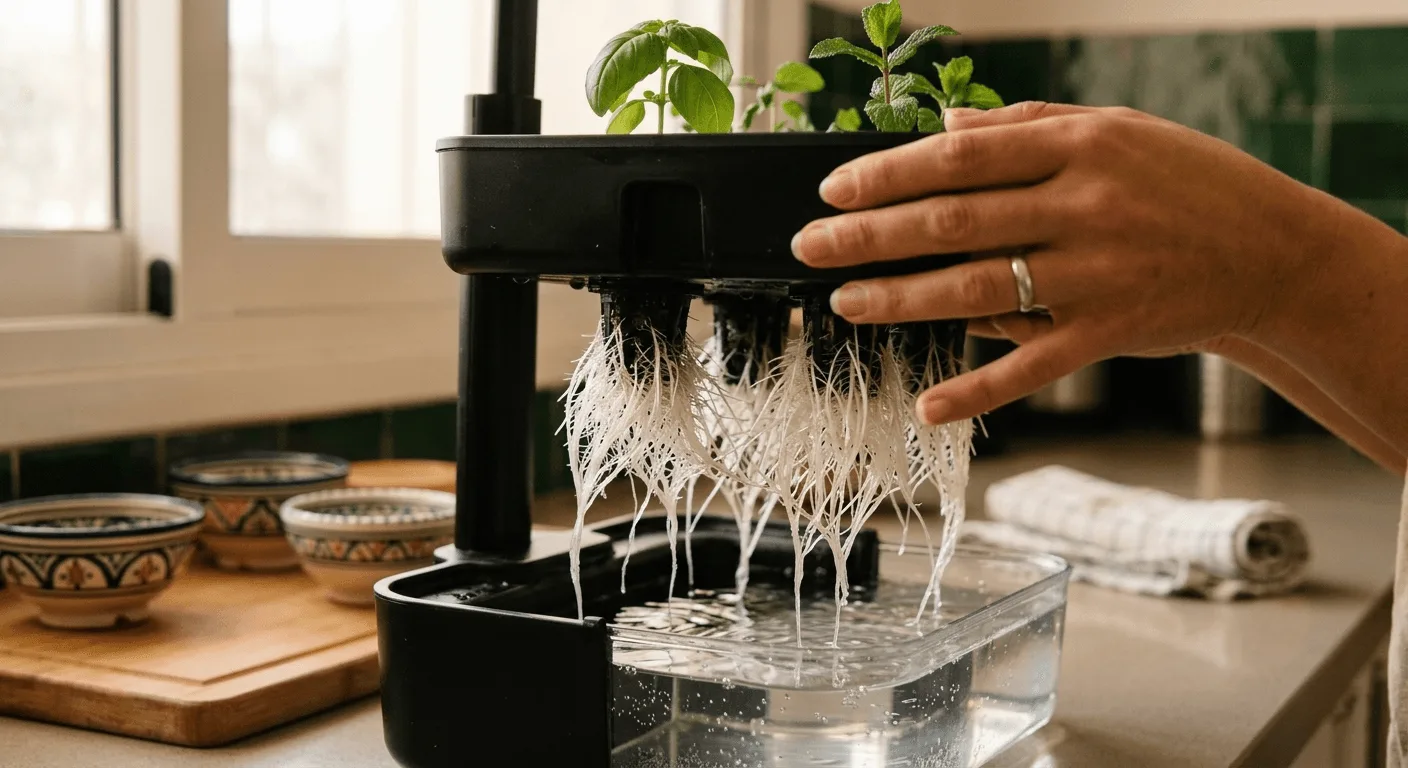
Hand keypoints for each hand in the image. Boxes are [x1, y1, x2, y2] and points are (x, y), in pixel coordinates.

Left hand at [791, 102, 1348, 424]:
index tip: (833, 189)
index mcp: (1082, 146)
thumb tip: (945, 128)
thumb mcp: (1119, 131)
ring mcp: (1097, 275)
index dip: (889, 173)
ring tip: (845, 302)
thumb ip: (1029, 128)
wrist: (1275, 252)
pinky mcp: (1110, 333)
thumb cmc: (1188, 184)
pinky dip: (978, 390)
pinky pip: (1032, 366)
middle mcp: (1085, 206)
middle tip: (810, 246)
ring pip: (978, 289)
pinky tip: (927, 404)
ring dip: (901, 299)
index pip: (962, 157)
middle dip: (871, 236)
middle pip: (954, 221)